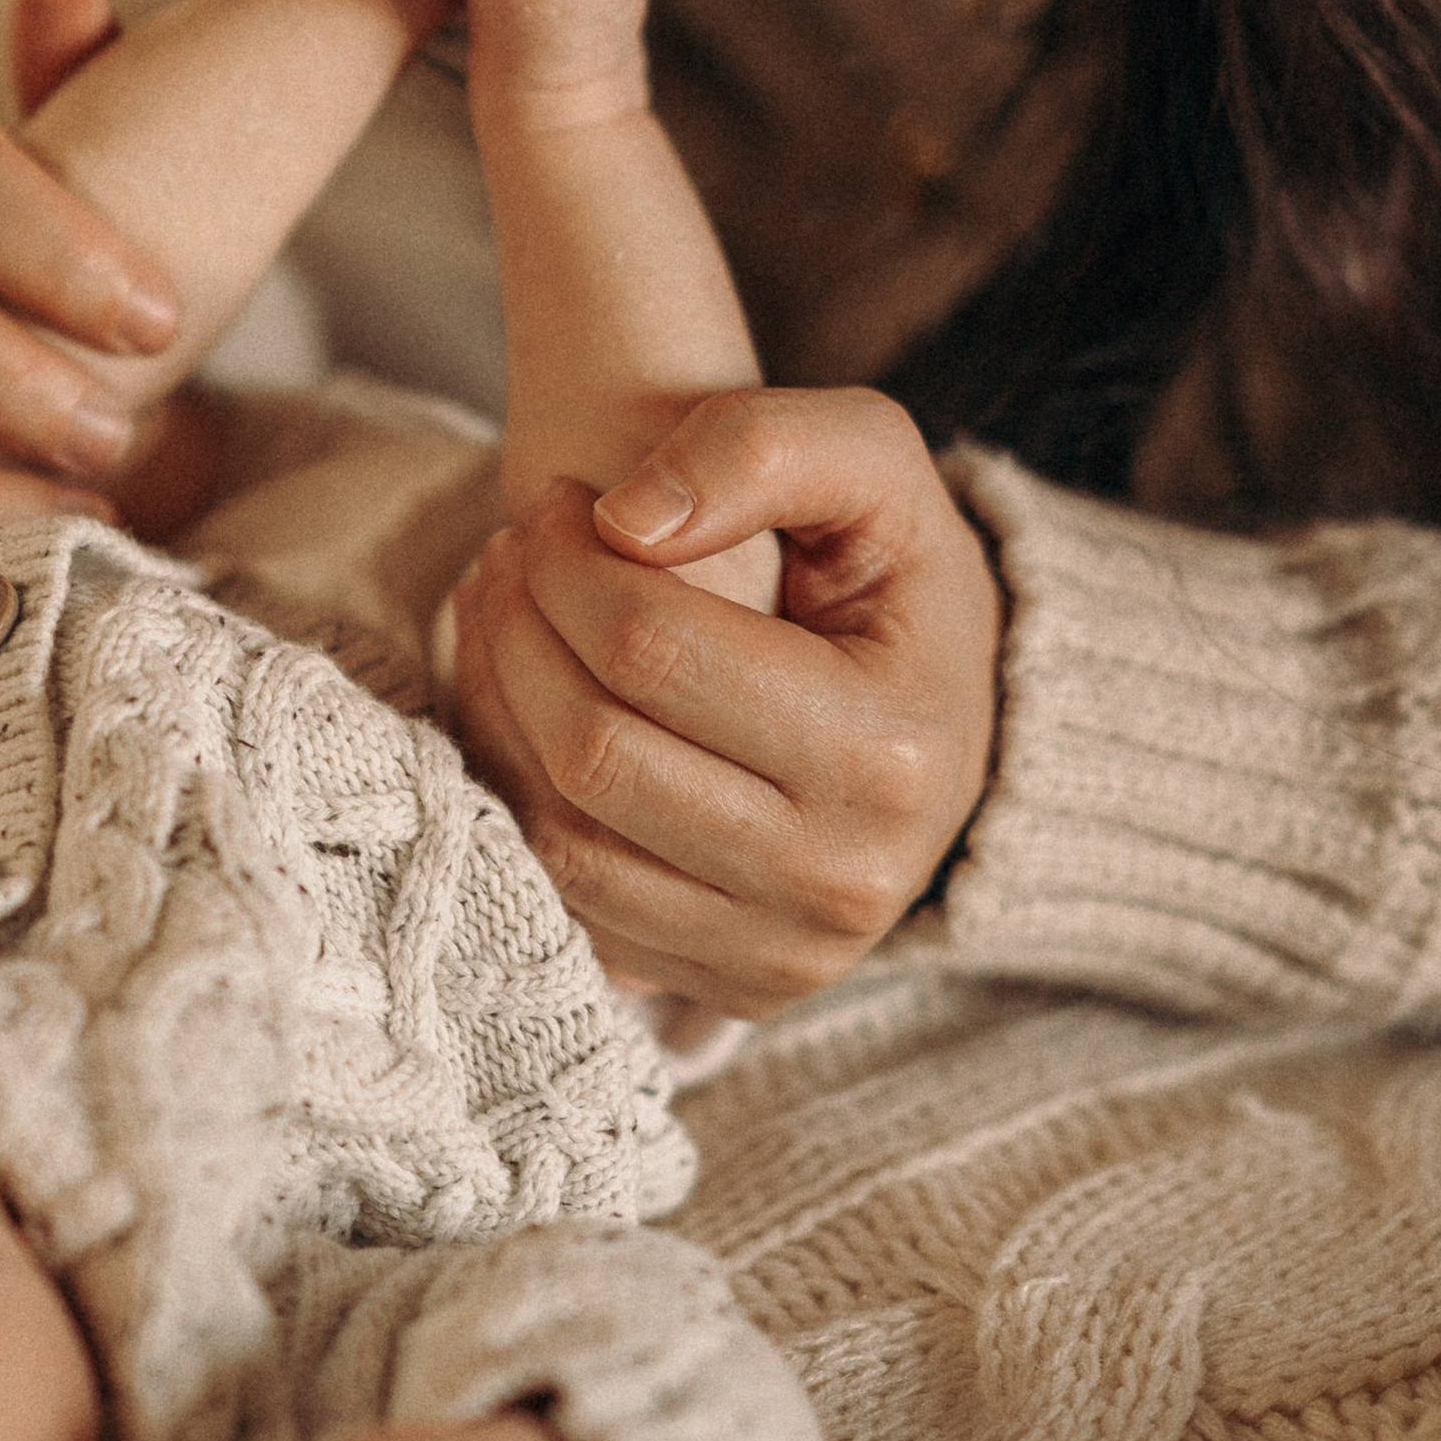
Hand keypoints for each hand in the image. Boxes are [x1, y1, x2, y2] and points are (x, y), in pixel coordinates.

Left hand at [453, 388, 1001, 1015]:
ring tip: (507, 614)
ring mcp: (779, 955)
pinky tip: (526, 705)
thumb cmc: (895, 578)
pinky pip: (562, 897)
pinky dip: (515, 794)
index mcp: (888, 748)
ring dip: (497, 706)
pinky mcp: (723, 991)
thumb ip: (758, 448)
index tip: (551, 502)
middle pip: (591, 748)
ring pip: (557, 833)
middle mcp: (842, 879)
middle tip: (510, 554)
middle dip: (519, 628)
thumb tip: (623, 521)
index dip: (566, 559)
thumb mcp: (870, 463)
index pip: (649, 647)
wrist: (942, 720)